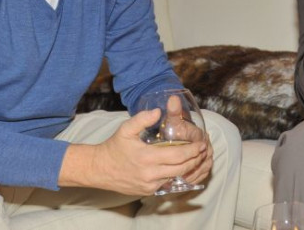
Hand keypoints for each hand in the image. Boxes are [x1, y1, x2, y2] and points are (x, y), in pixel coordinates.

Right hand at [58, 109, 207, 195]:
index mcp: (147, 157)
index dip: (193, 151)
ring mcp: (150, 185)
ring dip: (189, 169)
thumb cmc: (114, 147)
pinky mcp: (148, 191)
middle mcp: (150, 174)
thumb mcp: (126, 129)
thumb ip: (142, 119)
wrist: (100, 169)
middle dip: (196, 160)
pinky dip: (178, 176)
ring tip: (197, 158)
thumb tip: (158, 111)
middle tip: (203, 151)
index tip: (201, 144)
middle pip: (182, 169)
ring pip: (176, 178)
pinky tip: (183, 168)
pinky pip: (168, 184)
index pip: (178, 156)